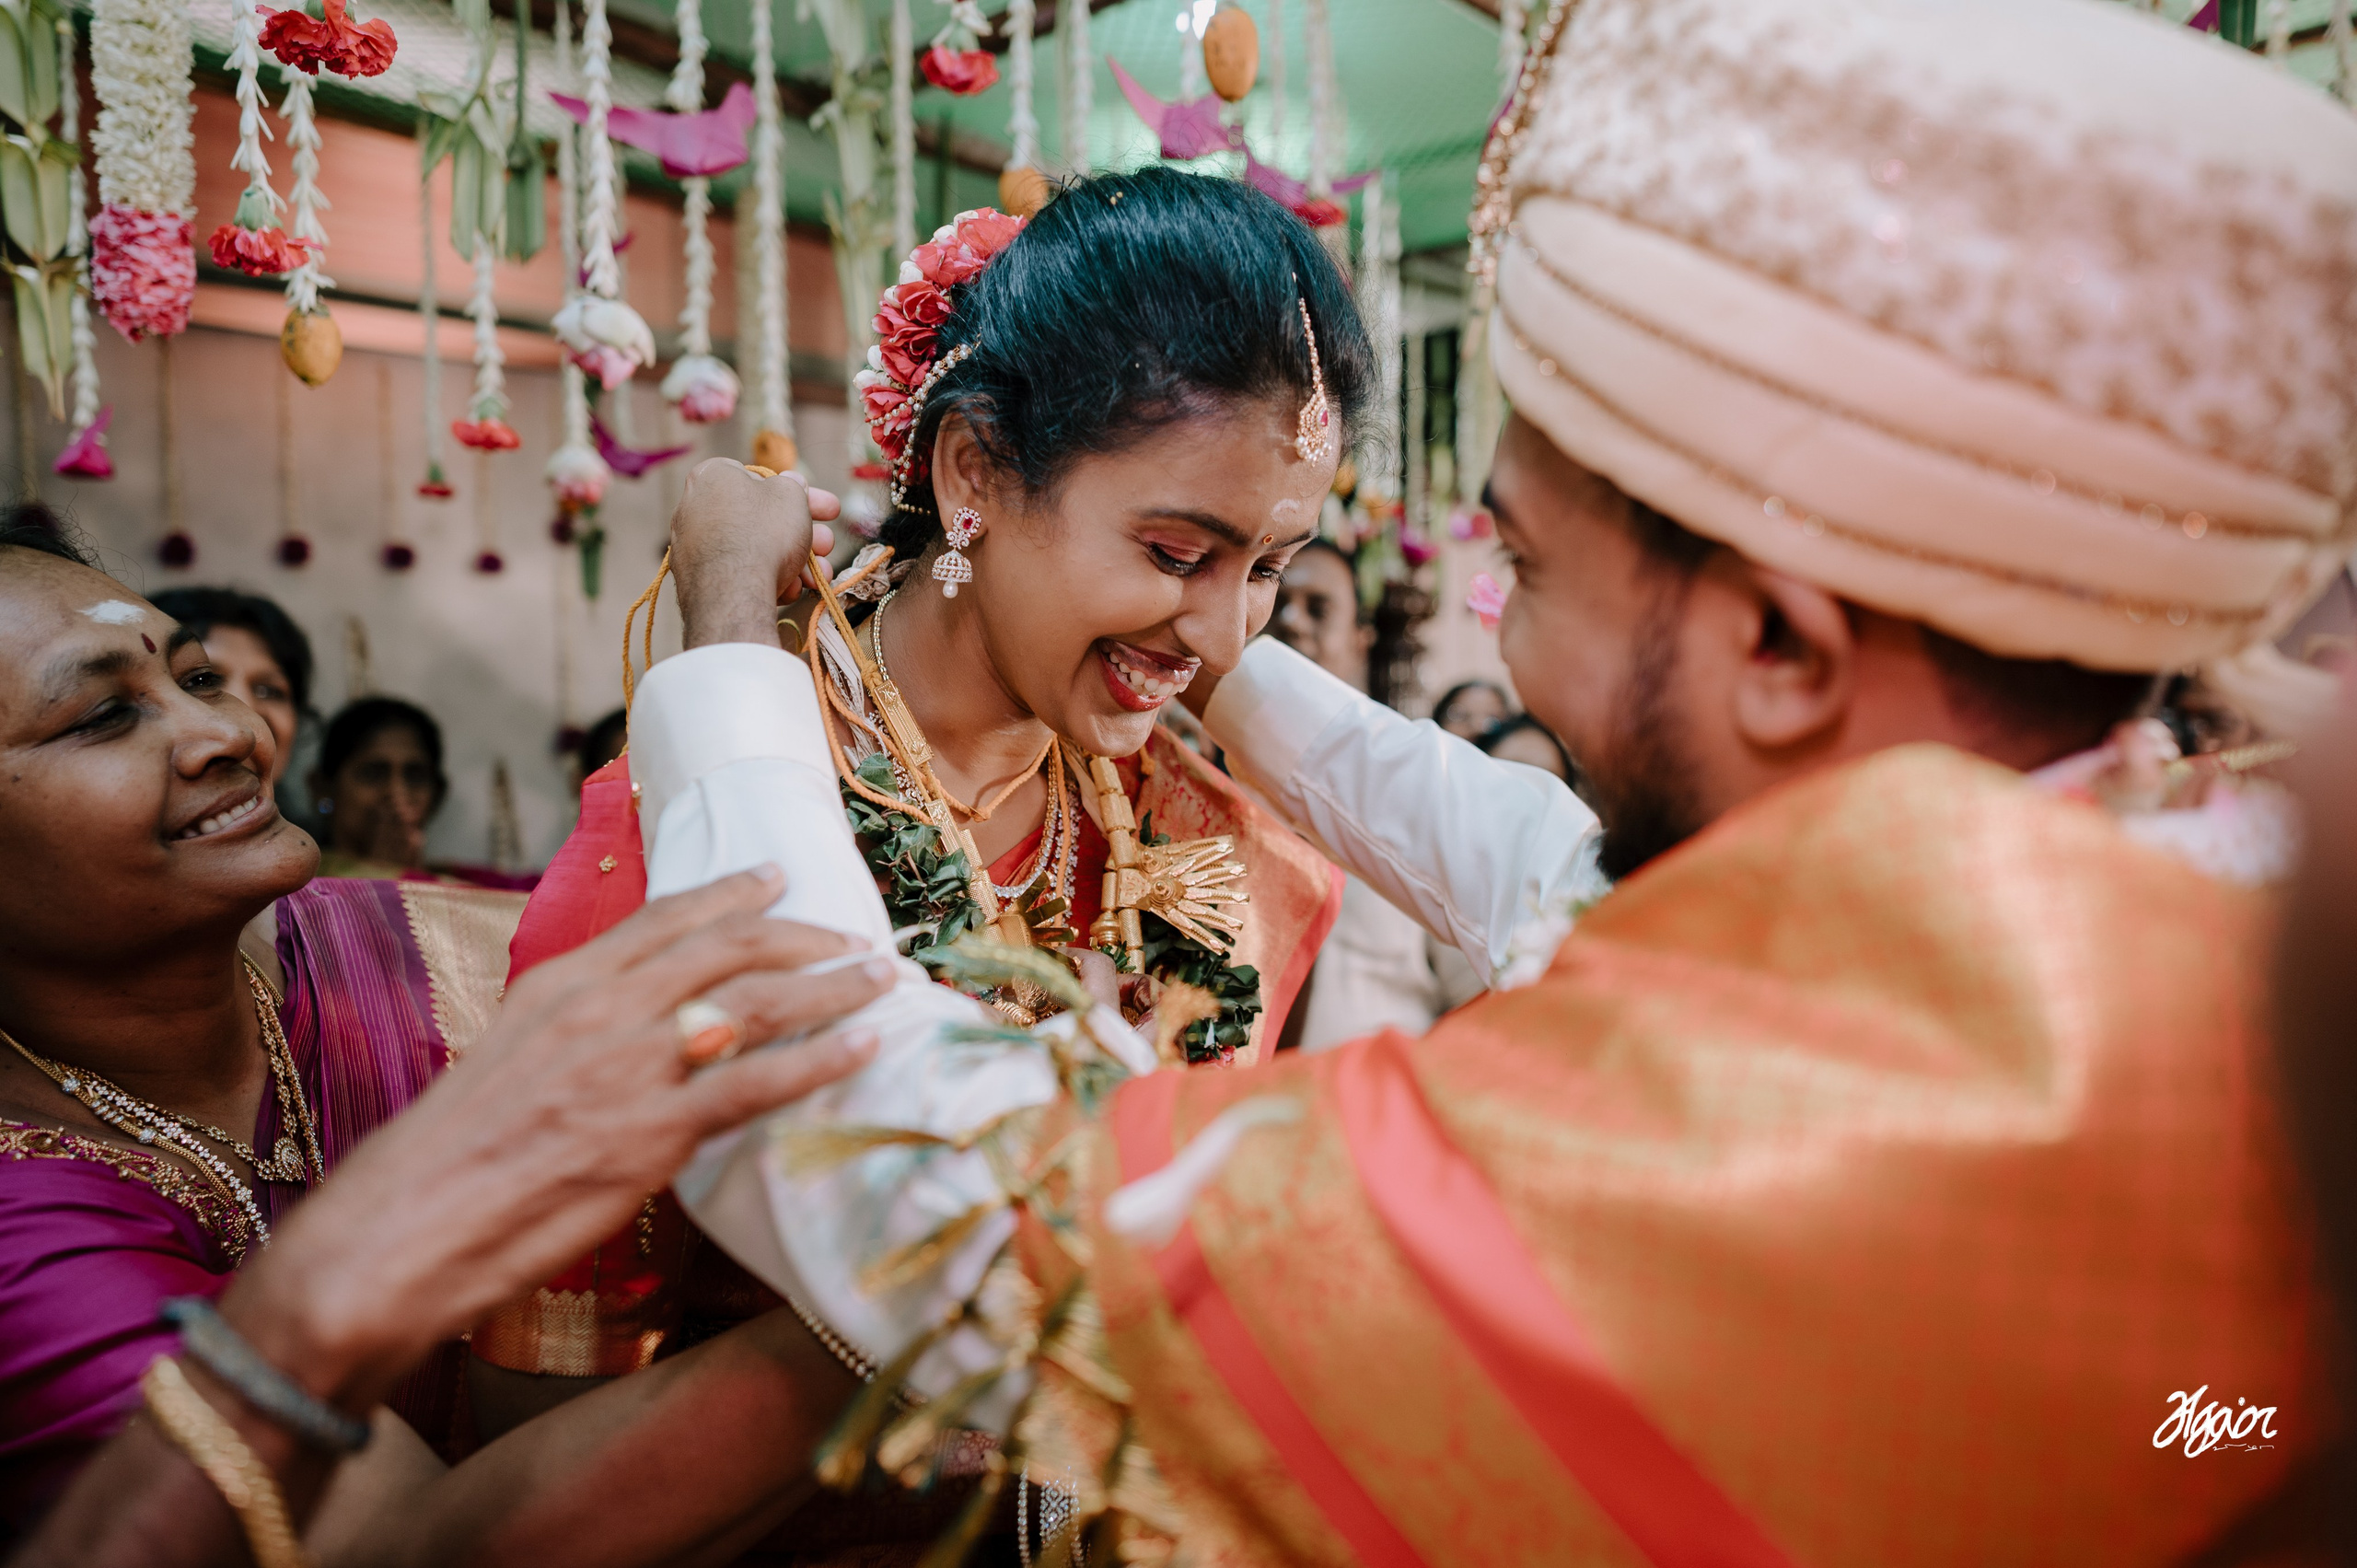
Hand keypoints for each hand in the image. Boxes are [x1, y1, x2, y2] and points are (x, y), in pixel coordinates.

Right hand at [222, 866, 890, 1409]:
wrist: (403, 1228)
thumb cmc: (445, 1160)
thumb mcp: (505, 1061)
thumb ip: (571, 1033)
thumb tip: (633, 1029)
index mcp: (558, 985)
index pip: (663, 918)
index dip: (730, 893)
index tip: (779, 878)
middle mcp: (601, 1010)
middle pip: (726, 947)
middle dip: (801, 935)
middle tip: (853, 937)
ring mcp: (631, 1067)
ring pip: (756, 1003)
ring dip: (831, 987)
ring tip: (881, 979)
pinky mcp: (654, 1131)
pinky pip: (759, 1083)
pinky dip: (821, 1060)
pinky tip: (863, 1047)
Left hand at [669, 459, 844, 649]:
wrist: (731, 593)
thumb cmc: (763, 533)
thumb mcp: (791, 496)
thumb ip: (794, 486)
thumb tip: (791, 483)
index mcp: (712, 476)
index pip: (758, 478)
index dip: (796, 494)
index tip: (820, 509)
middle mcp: (695, 507)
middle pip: (760, 518)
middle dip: (803, 534)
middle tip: (828, 546)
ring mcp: (692, 546)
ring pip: (753, 549)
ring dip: (792, 561)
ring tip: (816, 577)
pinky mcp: (694, 579)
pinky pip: (737, 572)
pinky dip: (764, 578)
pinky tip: (787, 591)